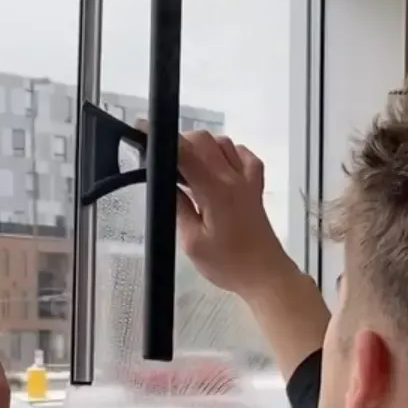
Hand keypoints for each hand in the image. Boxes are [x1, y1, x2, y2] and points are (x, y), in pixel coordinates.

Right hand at [177, 132, 297, 298]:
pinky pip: (243, 155)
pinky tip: (218, 168)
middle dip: (180, 143)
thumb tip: (168, 184)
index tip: (142, 131)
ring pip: (223, 142)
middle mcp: (234, 178)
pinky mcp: (256, 186)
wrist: (265, 275)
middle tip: (167, 164)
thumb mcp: (192, 242)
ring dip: (203, 148)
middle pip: (204, 140)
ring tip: (190, 169)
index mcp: (215, 191)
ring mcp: (248, 179)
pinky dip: (228, 153)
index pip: (185, 153)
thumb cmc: (228, 264)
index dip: (161, 139)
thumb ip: (179, 208)